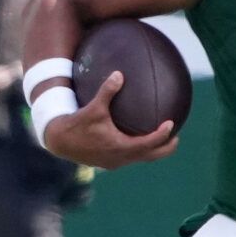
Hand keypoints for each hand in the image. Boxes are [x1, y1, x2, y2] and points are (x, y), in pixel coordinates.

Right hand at [40, 73, 178, 169]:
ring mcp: (114, 162)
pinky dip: (139, 150)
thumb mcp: (93, 107)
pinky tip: (138, 138)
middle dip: (165, 148)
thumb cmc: (77, 124)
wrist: (59, 141)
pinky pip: (130, 156)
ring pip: (140, 158)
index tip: (171, 124)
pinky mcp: (108, 162)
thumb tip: (119, 74)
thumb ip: (107, 91)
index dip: (163, 134)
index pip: (149, 143)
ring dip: (153, 150)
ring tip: (163, 139)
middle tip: (176, 138)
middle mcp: (120, 158)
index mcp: (121, 147)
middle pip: (151, 156)